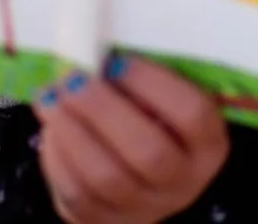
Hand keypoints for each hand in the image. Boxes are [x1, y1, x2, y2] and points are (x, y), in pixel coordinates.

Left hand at [34, 57, 229, 223]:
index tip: (116, 61)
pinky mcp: (106, 222)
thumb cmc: (153, 122)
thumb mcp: (164, 101)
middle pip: (147, 151)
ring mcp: (145, 210)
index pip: (192, 114)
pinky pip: (77, 196)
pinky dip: (57, 159)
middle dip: (102, 110)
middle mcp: (183, 184)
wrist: (144, 181)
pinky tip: (51, 129)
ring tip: (50, 99)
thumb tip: (96, 51)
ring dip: (71, 132)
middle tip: (71, 79)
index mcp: (208, 144)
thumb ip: (143, 80)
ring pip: (106, 178)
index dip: (152, 85)